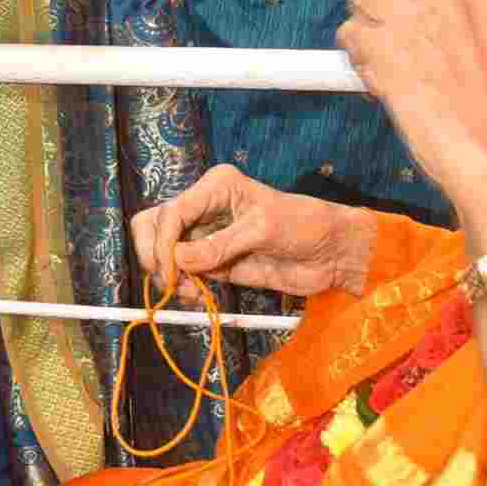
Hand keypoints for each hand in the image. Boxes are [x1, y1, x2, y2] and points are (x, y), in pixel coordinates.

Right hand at [130, 165, 370, 298]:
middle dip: (156, 256)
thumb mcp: (263, 230)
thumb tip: (178, 260)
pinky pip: (184, 274)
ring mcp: (207, 237)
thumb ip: (220, 245)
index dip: (163, 243)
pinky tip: (200, 298)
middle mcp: (204, 208)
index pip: (171, 212)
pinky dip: (184, 288)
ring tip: (194, 295)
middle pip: (155, 227)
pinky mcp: (214, 262)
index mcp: (215, 187)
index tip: (171, 273)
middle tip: (173, 284)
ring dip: (170, 277)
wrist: (331, 254)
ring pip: (165, 253)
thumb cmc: (304, 227)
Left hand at [336, 0, 486, 216]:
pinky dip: (356, 57)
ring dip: (362, 25)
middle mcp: (444, 0)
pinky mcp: (384, 53)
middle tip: (382, 25)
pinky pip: (349, 35)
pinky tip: (379, 80)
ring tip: (381, 58)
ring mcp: (412, 23)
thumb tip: (409, 5)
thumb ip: (452, 18)